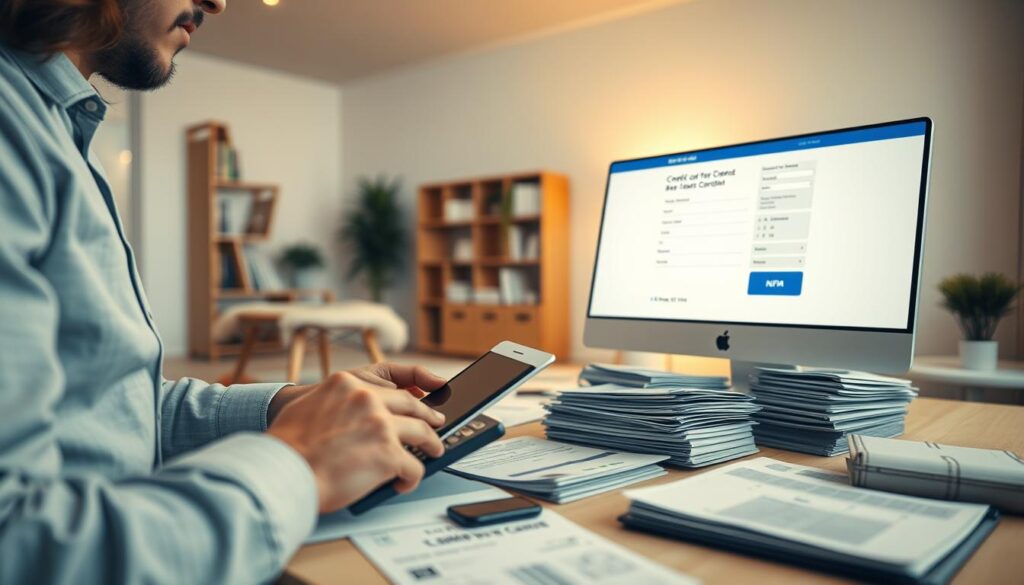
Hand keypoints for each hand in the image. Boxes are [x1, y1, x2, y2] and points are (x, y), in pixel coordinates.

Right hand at [268, 372, 446, 512]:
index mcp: (347, 383)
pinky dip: (411, 477)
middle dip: (427, 415)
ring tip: (434, 451)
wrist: (282, 471)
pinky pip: (414, 466)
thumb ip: (332, 402)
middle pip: (411, 406)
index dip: (408, 396)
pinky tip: (402, 483)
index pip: (389, 387)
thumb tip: (344, 414)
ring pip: (422, 432)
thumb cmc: (287, 447)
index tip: (419, 400)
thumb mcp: (307, 405)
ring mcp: (381, 425)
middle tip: (436, 422)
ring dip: (431, 444)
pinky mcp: (389, 454)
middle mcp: (368, 399)